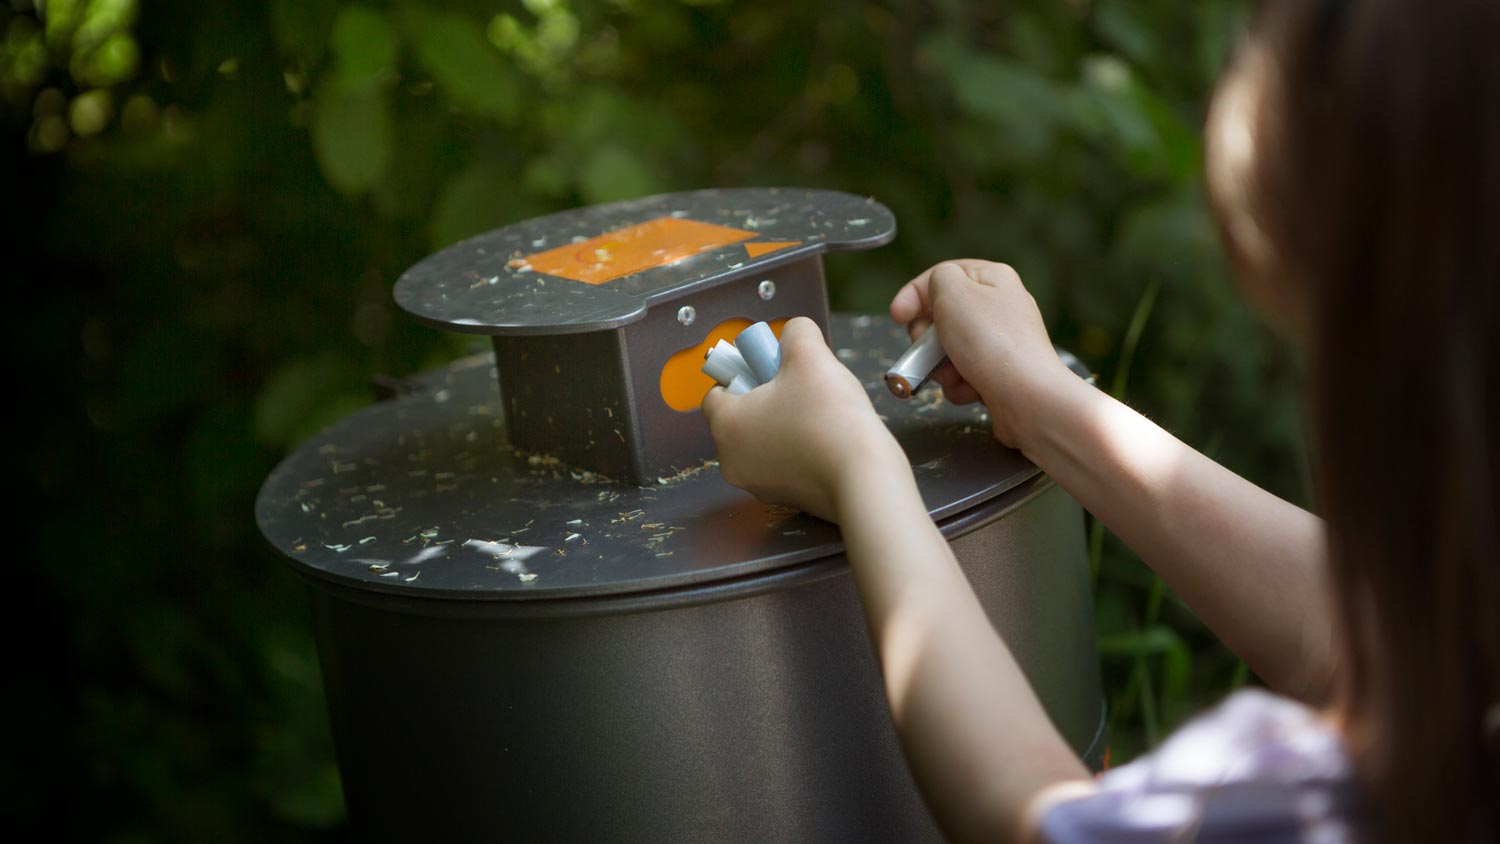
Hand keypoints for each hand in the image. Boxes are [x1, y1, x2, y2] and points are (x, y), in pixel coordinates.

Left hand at [701, 317, 907, 522]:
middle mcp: (733, 460)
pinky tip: (825, 438)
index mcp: (726, 425)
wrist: (865, 478)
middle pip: (741, 417)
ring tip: (818, 413)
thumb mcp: (810, 355)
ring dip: (784, 424)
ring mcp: (759, 485)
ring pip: (763, 441)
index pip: (716, 392)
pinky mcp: (786, 499)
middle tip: (799, 388)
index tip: (769, 368)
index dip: (743, 373)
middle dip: (767, 398)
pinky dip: (799, 449)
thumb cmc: (831, 420)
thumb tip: (794, 333)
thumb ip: (795, 333)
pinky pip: (784, 463)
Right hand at [890, 260, 1075, 449]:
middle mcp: (1000, 307)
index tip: (896, 317)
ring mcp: (1001, 342)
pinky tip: (970, 390)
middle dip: (928, 338)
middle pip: (943, 315)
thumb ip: (936, 280)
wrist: (1027, 397)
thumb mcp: (952, 292)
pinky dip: (960, 384)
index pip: (942, 276)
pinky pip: (964, 374)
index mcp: (993, 279)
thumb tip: (935, 292)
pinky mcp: (1000, 373)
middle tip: (927, 350)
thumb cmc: (990, 342)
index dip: (913, 295)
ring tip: (953, 376)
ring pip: (950, 349)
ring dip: (941, 366)